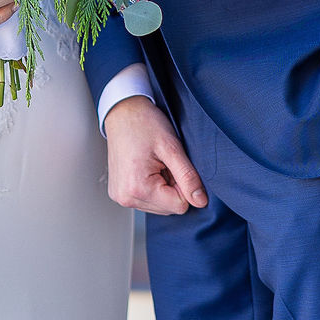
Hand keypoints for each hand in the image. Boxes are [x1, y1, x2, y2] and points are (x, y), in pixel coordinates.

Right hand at [104, 96, 208, 214]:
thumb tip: (200, 201)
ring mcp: (121, 197)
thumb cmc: (144, 123)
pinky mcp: (119, 193)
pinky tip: (146, 167)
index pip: (179, 205)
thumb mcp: (172, 148)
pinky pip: (147, 200)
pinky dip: (152, 186)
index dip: (184, 185)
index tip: (173, 164)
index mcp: (137, 188)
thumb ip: (188, 177)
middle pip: (169, 208)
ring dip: (163, 187)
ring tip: (154, 163)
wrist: (122, 111)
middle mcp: (126, 198)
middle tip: (163, 162)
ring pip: (159, 205)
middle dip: (173, 186)